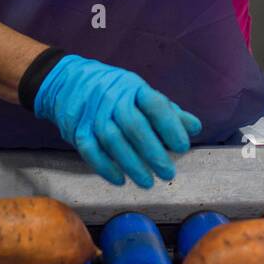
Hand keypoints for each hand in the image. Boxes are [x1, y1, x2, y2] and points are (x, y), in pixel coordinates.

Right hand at [34, 54, 201, 187]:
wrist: (68, 81)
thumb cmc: (115, 91)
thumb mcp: (142, 93)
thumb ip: (168, 111)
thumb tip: (195, 128)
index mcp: (134, 88)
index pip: (155, 104)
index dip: (170, 126)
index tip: (182, 147)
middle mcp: (113, 98)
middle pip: (133, 126)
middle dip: (152, 152)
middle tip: (168, 173)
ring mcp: (93, 114)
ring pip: (112, 140)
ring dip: (131, 164)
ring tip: (147, 182)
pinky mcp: (77, 129)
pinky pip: (90, 150)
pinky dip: (105, 167)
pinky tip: (120, 180)